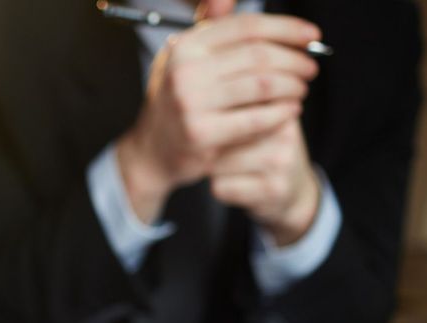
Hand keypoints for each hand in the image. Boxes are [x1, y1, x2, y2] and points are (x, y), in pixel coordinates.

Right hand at [116, 11, 319, 223]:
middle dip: (294, 59)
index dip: (286, 28)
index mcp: (185, 47)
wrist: (155, 151)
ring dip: (292, 86)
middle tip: (310, 68)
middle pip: (258, 55)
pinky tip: (290, 110)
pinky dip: (281, 112)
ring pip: (262, 85)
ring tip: (301, 89)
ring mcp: (191, 103)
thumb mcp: (188, 60)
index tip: (312, 35)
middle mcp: (185, 71)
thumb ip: (211, 29)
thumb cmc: (181, 102)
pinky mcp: (202, 133)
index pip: (246, 27)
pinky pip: (257, 118)